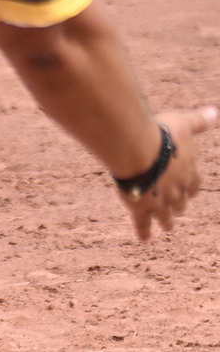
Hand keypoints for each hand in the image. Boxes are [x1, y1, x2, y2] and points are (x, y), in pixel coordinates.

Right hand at [121, 104, 215, 240]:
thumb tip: (215, 112)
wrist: (140, 151)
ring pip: (166, 215)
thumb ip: (199, 121)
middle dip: (179, 206)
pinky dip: (144, 231)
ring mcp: (160, 201)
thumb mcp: (183, 124)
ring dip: (167, 221)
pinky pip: (143, 223)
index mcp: (188, 171)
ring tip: (168, 228)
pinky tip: (145, 239)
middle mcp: (177, 190)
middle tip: (179, 212)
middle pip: (180, 201)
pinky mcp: (142, 207)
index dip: (191, 188)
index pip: (193, 183)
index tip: (192, 193)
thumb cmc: (161, 135)